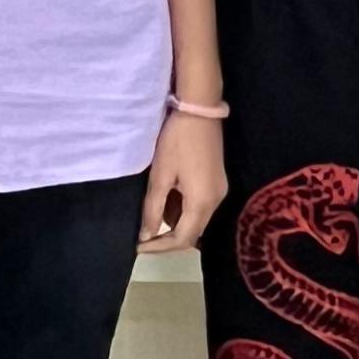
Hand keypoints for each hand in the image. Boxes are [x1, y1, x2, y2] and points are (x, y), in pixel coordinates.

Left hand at [142, 109, 229, 255]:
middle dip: (167, 240)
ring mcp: (219, 191)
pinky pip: (200, 207)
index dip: (160, 247)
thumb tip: (147, 235)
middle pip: (192, 233)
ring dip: (175, 225)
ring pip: (197, 221)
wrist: (200, 111)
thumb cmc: (177, 141)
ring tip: (151, 220)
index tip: (138, 247)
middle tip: (143, 238)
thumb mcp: (160, 175)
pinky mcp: (218, 182)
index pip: (182, 239)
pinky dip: (183, 211)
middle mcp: (216, 201)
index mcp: (201, 202)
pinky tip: (167, 202)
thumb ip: (154, 208)